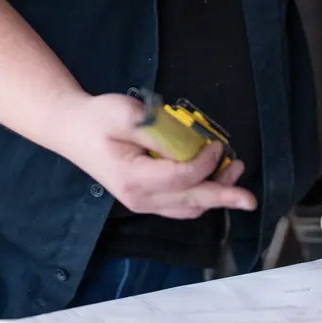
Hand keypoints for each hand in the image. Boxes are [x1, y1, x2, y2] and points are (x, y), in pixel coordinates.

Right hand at [64, 94, 257, 218]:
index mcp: (133, 178)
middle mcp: (139, 198)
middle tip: (250, 198)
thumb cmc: (97, 118)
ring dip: (214, 195)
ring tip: (234, 175)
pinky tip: (213, 180)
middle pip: (191, 201)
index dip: (206, 162)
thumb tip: (190, 145)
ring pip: (187, 208)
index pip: (182, 177)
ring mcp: (141, 203)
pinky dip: (199, 196)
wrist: (72, 129)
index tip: (216, 143)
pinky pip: (180, 206)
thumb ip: (159, 133)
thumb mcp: (127, 115)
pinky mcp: (145, 199)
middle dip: (224, 196)